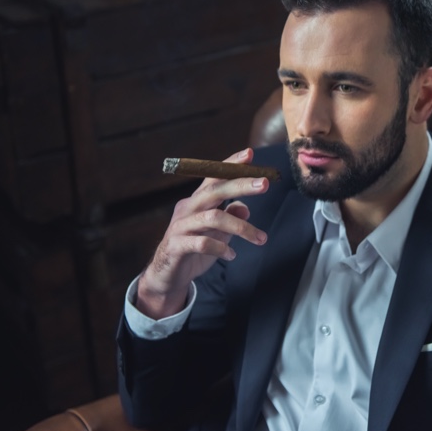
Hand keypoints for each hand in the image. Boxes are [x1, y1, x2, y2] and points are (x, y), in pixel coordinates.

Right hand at [136, 148, 268, 318]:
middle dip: (241, 185)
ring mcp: (180, 226)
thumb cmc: (194, 250)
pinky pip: (201, 243)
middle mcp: (187, 209)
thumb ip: (230, 219)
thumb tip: (246, 208)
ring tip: (260, 239)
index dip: (231, 164)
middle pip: (214, 190)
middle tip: (265, 184)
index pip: (214, 177)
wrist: (166, 276)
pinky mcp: (176, 246)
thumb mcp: (218, 233)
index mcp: (197, 201)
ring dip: (241, 227)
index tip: (250, 154)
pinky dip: (221, 248)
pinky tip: (232, 255)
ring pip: (213, 218)